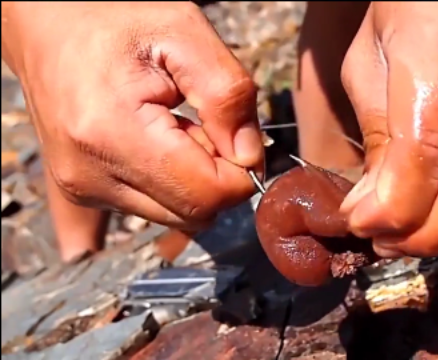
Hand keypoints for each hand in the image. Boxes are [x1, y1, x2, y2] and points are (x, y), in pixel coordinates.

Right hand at [1, 2, 263, 228]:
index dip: (239, 171)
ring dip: (193, 179)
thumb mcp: (185, 34)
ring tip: (175, 126)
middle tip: (204, 124)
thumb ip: (228, 95)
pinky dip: (169, 181)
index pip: (205, 196)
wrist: (49, 24)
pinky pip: (151, 207)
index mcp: (113, 134)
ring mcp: (83, 188)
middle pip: (192, 214)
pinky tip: (157, 141)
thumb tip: (250, 157)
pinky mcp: (83, 191)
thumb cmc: (115, 19)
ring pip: (175, 215)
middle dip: (217, 176)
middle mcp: (90, 175)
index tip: (237, 134)